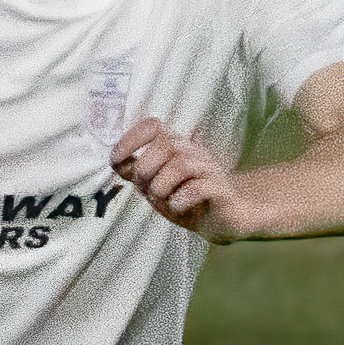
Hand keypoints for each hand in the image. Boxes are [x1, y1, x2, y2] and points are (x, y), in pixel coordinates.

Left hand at [109, 119, 253, 240]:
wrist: (228, 217)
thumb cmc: (189, 199)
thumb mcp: (157, 186)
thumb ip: (138, 173)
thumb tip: (115, 162)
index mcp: (174, 148)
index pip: (152, 127)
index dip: (130, 139)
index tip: (117, 160)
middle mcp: (191, 152)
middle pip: (163, 145)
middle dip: (145, 173)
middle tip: (149, 191)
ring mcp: (207, 168)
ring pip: (179, 165)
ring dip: (161, 188)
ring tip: (165, 202)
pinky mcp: (220, 188)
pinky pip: (197, 187)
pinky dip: (181, 200)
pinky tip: (179, 207)